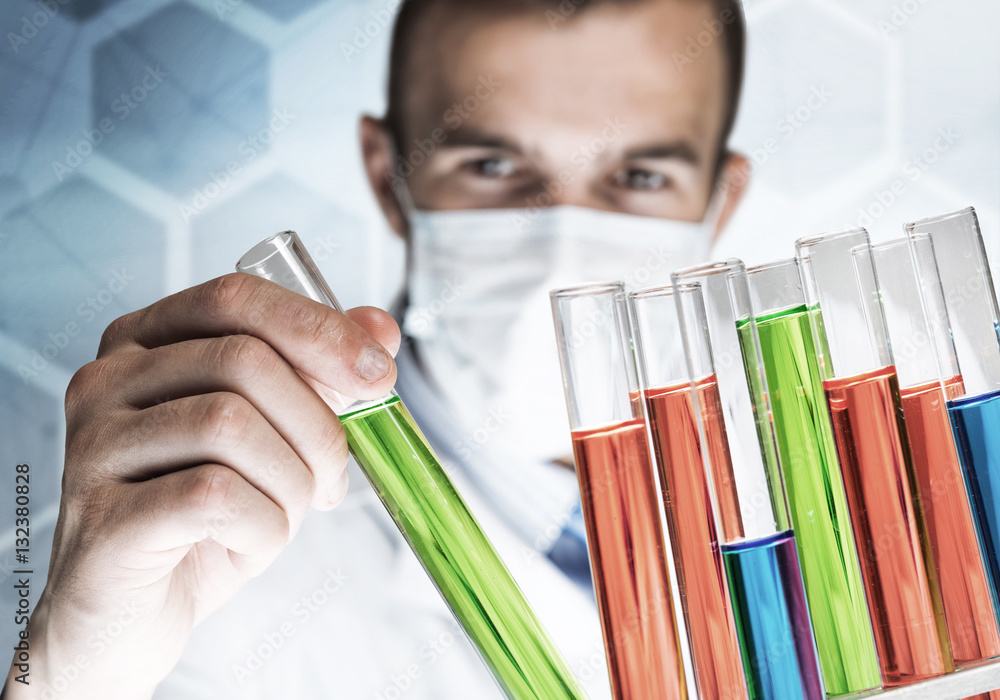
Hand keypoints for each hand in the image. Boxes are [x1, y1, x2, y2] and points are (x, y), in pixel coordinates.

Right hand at [4, 274, 399, 698]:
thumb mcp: (272, 438)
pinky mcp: (102, 518)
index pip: (236, 297)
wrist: (130, 618)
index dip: (319, 329)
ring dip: (291, 483)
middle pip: (245, 360)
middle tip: (331, 480)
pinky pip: (214, 496)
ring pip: (231, 424)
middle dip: (318, 426)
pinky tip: (248, 544)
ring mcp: (93, 448)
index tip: (379, 376)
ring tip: (282, 516)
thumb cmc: (204, 517)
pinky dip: (262, 528)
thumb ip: (319, 375)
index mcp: (144, 342)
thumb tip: (381, 327)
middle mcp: (106, 381)